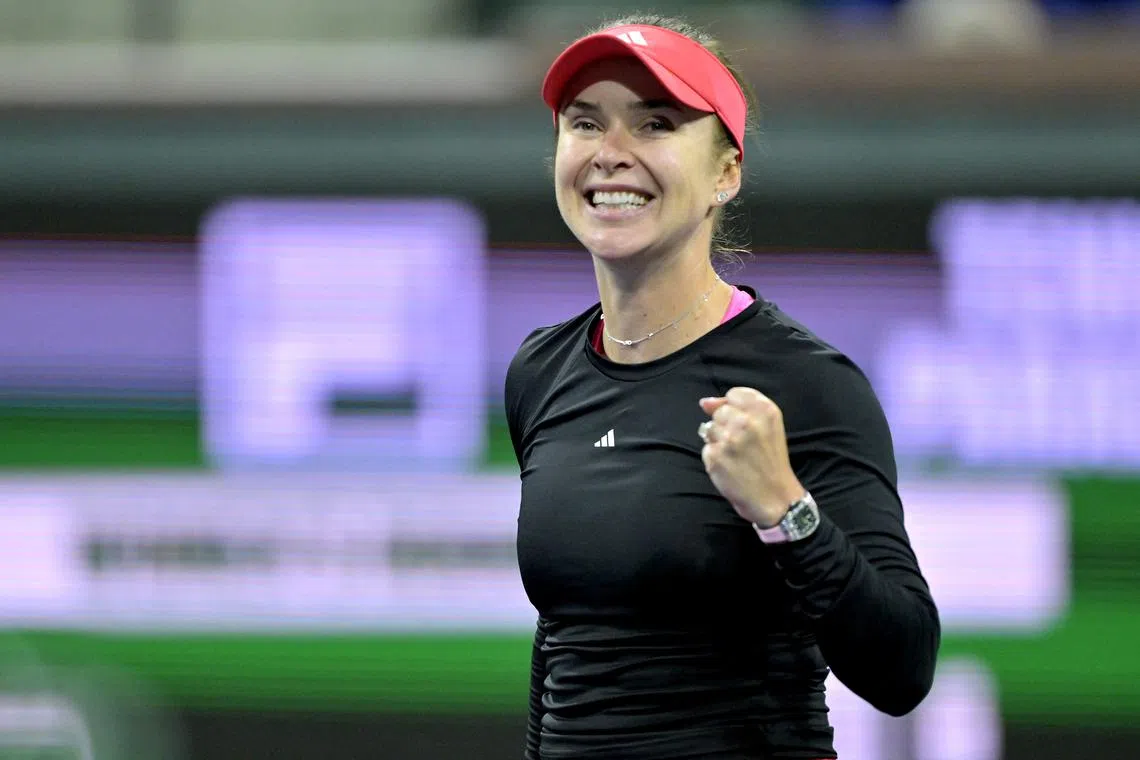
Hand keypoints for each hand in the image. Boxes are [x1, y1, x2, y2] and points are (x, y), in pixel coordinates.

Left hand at [698, 387, 805, 527]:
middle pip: (720, 412)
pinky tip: (730, 467)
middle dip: (727, 425)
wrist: (775, 498)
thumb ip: (740, 407)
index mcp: (765, 410)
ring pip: (709, 429)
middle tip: (743, 445)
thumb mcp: (769, 426)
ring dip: (719, 442)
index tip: (745, 424)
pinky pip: (706, 449)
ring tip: (737, 456)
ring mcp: (729, 439)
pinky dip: (715, 458)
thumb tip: (704, 402)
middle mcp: (746, 421)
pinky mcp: (715, 457)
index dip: (736, 409)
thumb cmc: (771, 461)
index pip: (734, 394)